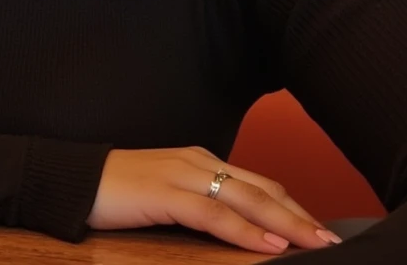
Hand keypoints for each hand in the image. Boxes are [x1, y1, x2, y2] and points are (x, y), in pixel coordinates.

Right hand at [86, 146, 343, 253]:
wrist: (72, 179)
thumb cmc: (117, 192)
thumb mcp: (166, 197)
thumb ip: (200, 207)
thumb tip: (239, 233)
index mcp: (199, 161)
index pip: (259, 183)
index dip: (294, 207)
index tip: (322, 230)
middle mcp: (197, 161)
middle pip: (262, 189)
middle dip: (302, 216)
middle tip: (335, 240)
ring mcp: (182, 175)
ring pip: (246, 198)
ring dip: (286, 224)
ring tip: (316, 245)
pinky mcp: (165, 194)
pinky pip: (213, 213)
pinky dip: (245, 230)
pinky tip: (269, 245)